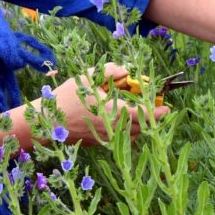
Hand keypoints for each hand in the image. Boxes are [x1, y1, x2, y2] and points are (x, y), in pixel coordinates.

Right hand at [51, 62, 168, 145]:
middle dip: (149, 120)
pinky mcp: (97, 144)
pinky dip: (125, 133)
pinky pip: (118, 140)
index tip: (167, 109)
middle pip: (140, 128)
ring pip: (130, 137)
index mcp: (114, 113)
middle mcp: (113, 129)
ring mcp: (105, 139)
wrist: (47, 122)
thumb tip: (127, 70)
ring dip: (137, 127)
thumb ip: (111, 71)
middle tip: (155, 110)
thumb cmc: (67, 97)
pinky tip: (119, 122)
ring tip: (137, 115)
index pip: (143, 115)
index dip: (157, 113)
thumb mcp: (88, 77)